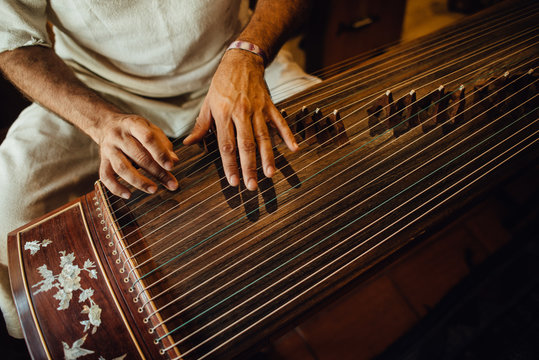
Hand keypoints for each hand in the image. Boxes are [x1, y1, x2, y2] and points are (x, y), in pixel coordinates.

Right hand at [95, 114, 178, 198]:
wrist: (106, 124)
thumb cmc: (135, 129)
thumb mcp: (150, 129)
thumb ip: (163, 144)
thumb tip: (174, 161)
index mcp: (133, 124)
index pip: (147, 138)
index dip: (160, 153)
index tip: (171, 166)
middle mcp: (119, 136)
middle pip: (138, 156)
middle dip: (157, 172)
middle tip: (171, 184)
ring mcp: (108, 149)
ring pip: (122, 168)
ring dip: (139, 181)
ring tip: (153, 190)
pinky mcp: (102, 160)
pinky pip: (106, 177)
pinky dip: (116, 188)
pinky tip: (128, 195)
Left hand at [183, 50, 297, 190]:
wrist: (242, 60)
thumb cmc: (222, 83)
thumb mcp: (208, 102)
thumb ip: (202, 126)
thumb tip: (189, 143)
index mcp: (223, 114)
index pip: (226, 145)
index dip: (230, 165)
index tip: (232, 181)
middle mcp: (241, 113)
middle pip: (246, 145)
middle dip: (249, 167)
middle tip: (252, 186)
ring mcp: (257, 110)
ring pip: (263, 137)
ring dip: (267, 157)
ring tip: (270, 174)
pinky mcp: (270, 105)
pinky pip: (280, 122)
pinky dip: (287, 135)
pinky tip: (294, 149)